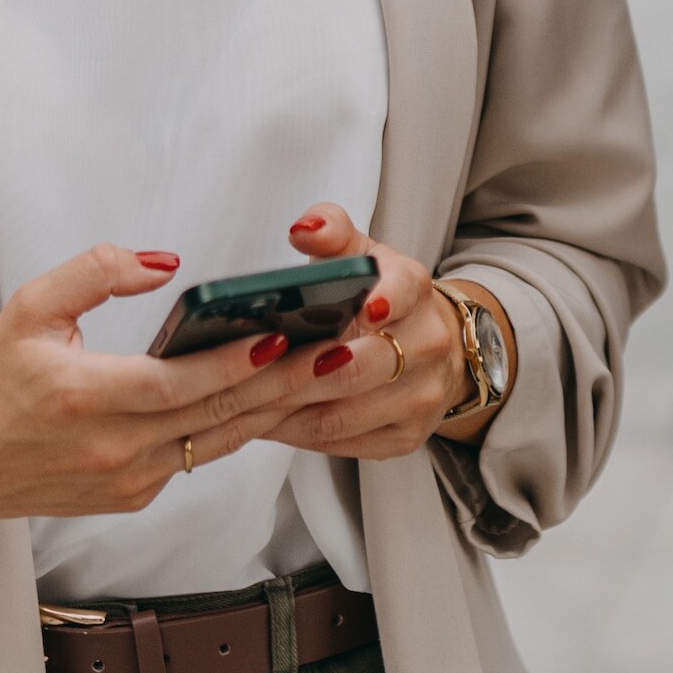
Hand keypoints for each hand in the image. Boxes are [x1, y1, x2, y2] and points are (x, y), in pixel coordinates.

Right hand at [0, 243, 334, 549]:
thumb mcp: (30, 307)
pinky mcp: (133, 497)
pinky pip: (198, 457)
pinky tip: (275, 398)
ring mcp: (126, 481)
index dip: (236, 362)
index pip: (178, 384)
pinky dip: (236, 427)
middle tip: (339, 352)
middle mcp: (112, 448)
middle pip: (216, 415)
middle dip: (283, 383)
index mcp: (84, 397)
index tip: (284, 335)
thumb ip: (96, 270)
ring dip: (274, 408)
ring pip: (219, 442)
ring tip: (327, 372)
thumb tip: (165, 262)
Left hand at [263, 205, 487, 460]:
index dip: (382, 300)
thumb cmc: (378, 296)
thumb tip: (303, 228)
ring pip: (343, 415)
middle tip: (246, 372)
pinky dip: (299, 435)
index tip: (362, 308)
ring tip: (241, 402)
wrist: (431, 345)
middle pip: (360, 368)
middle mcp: (429, 344)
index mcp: (414, 288)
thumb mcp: (360, 254)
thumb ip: (330, 230)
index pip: (402, 290)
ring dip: (287, 411)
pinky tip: (268, 422)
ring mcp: (422, 396)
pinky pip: (343, 444)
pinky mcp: (407, 436)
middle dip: (298, 373)